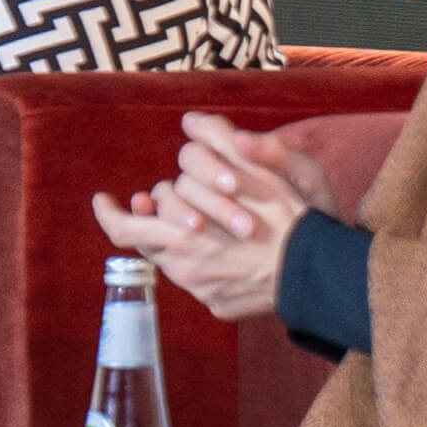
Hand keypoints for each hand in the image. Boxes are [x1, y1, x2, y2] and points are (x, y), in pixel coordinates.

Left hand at [89, 113, 327, 330]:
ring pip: (170, 258)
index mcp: (184, 230)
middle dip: (155, 214)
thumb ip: (226, 143)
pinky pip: (198, 281)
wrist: (323, 275)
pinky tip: (222, 249)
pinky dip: (200, 262)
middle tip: (156, 199)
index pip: (125, 227)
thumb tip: (193, 122)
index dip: (110, 213)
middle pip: (148, 236)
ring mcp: (202, 288)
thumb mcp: (271, 168)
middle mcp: (185, 263)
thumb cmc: (299, 218)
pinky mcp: (219, 305)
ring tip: (193, 219)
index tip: (103, 200)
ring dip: (175, 236)